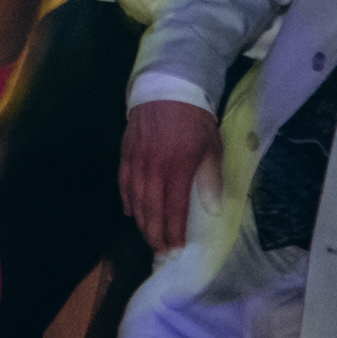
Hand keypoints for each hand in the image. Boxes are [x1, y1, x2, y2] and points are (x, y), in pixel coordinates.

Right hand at [120, 97, 215, 251]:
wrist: (168, 87)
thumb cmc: (195, 118)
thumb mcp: (212, 146)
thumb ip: (211, 179)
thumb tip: (213, 209)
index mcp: (178, 164)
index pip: (174, 206)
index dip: (174, 230)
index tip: (176, 249)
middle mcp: (154, 165)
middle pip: (151, 208)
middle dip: (155, 233)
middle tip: (160, 251)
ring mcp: (136, 159)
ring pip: (135, 198)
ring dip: (141, 221)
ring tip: (148, 237)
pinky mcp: (126, 152)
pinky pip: (123, 182)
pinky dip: (126, 200)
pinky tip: (131, 213)